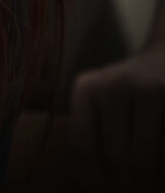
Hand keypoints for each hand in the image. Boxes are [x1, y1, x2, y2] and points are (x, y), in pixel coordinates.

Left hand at [71, 42, 164, 192]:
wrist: (161, 60)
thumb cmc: (126, 94)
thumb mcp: (100, 104)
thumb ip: (91, 136)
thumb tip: (87, 188)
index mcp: (85, 88)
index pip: (83, 146)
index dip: (91, 181)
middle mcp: (111, 85)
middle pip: (113, 154)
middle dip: (122, 187)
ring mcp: (143, 88)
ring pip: (141, 155)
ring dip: (145, 184)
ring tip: (147, 191)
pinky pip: (163, 146)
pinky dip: (162, 171)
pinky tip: (159, 181)